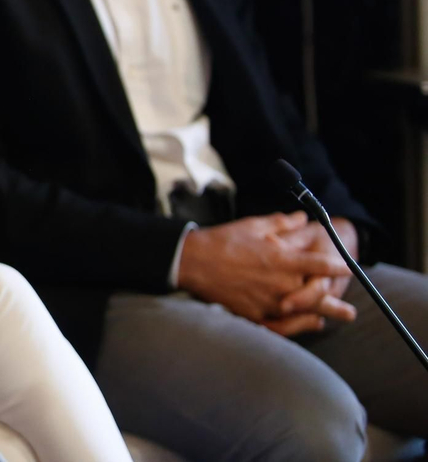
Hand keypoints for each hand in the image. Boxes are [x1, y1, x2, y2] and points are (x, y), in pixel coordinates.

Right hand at [177, 212, 348, 323]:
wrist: (192, 262)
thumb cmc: (222, 241)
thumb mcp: (252, 225)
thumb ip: (281, 223)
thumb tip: (302, 217)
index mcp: (281, 259)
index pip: (320, 265)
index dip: (339, 267)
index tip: (350, 268)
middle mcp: (280, 284)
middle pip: (319, 296)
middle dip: (337, 301)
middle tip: (351, 310)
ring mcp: (269, 302)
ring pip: (306, 312)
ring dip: (325, 314)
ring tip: (339, 317)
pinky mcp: (256, 315)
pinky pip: (285, 324)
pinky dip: (301, 324)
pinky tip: (309, 323)